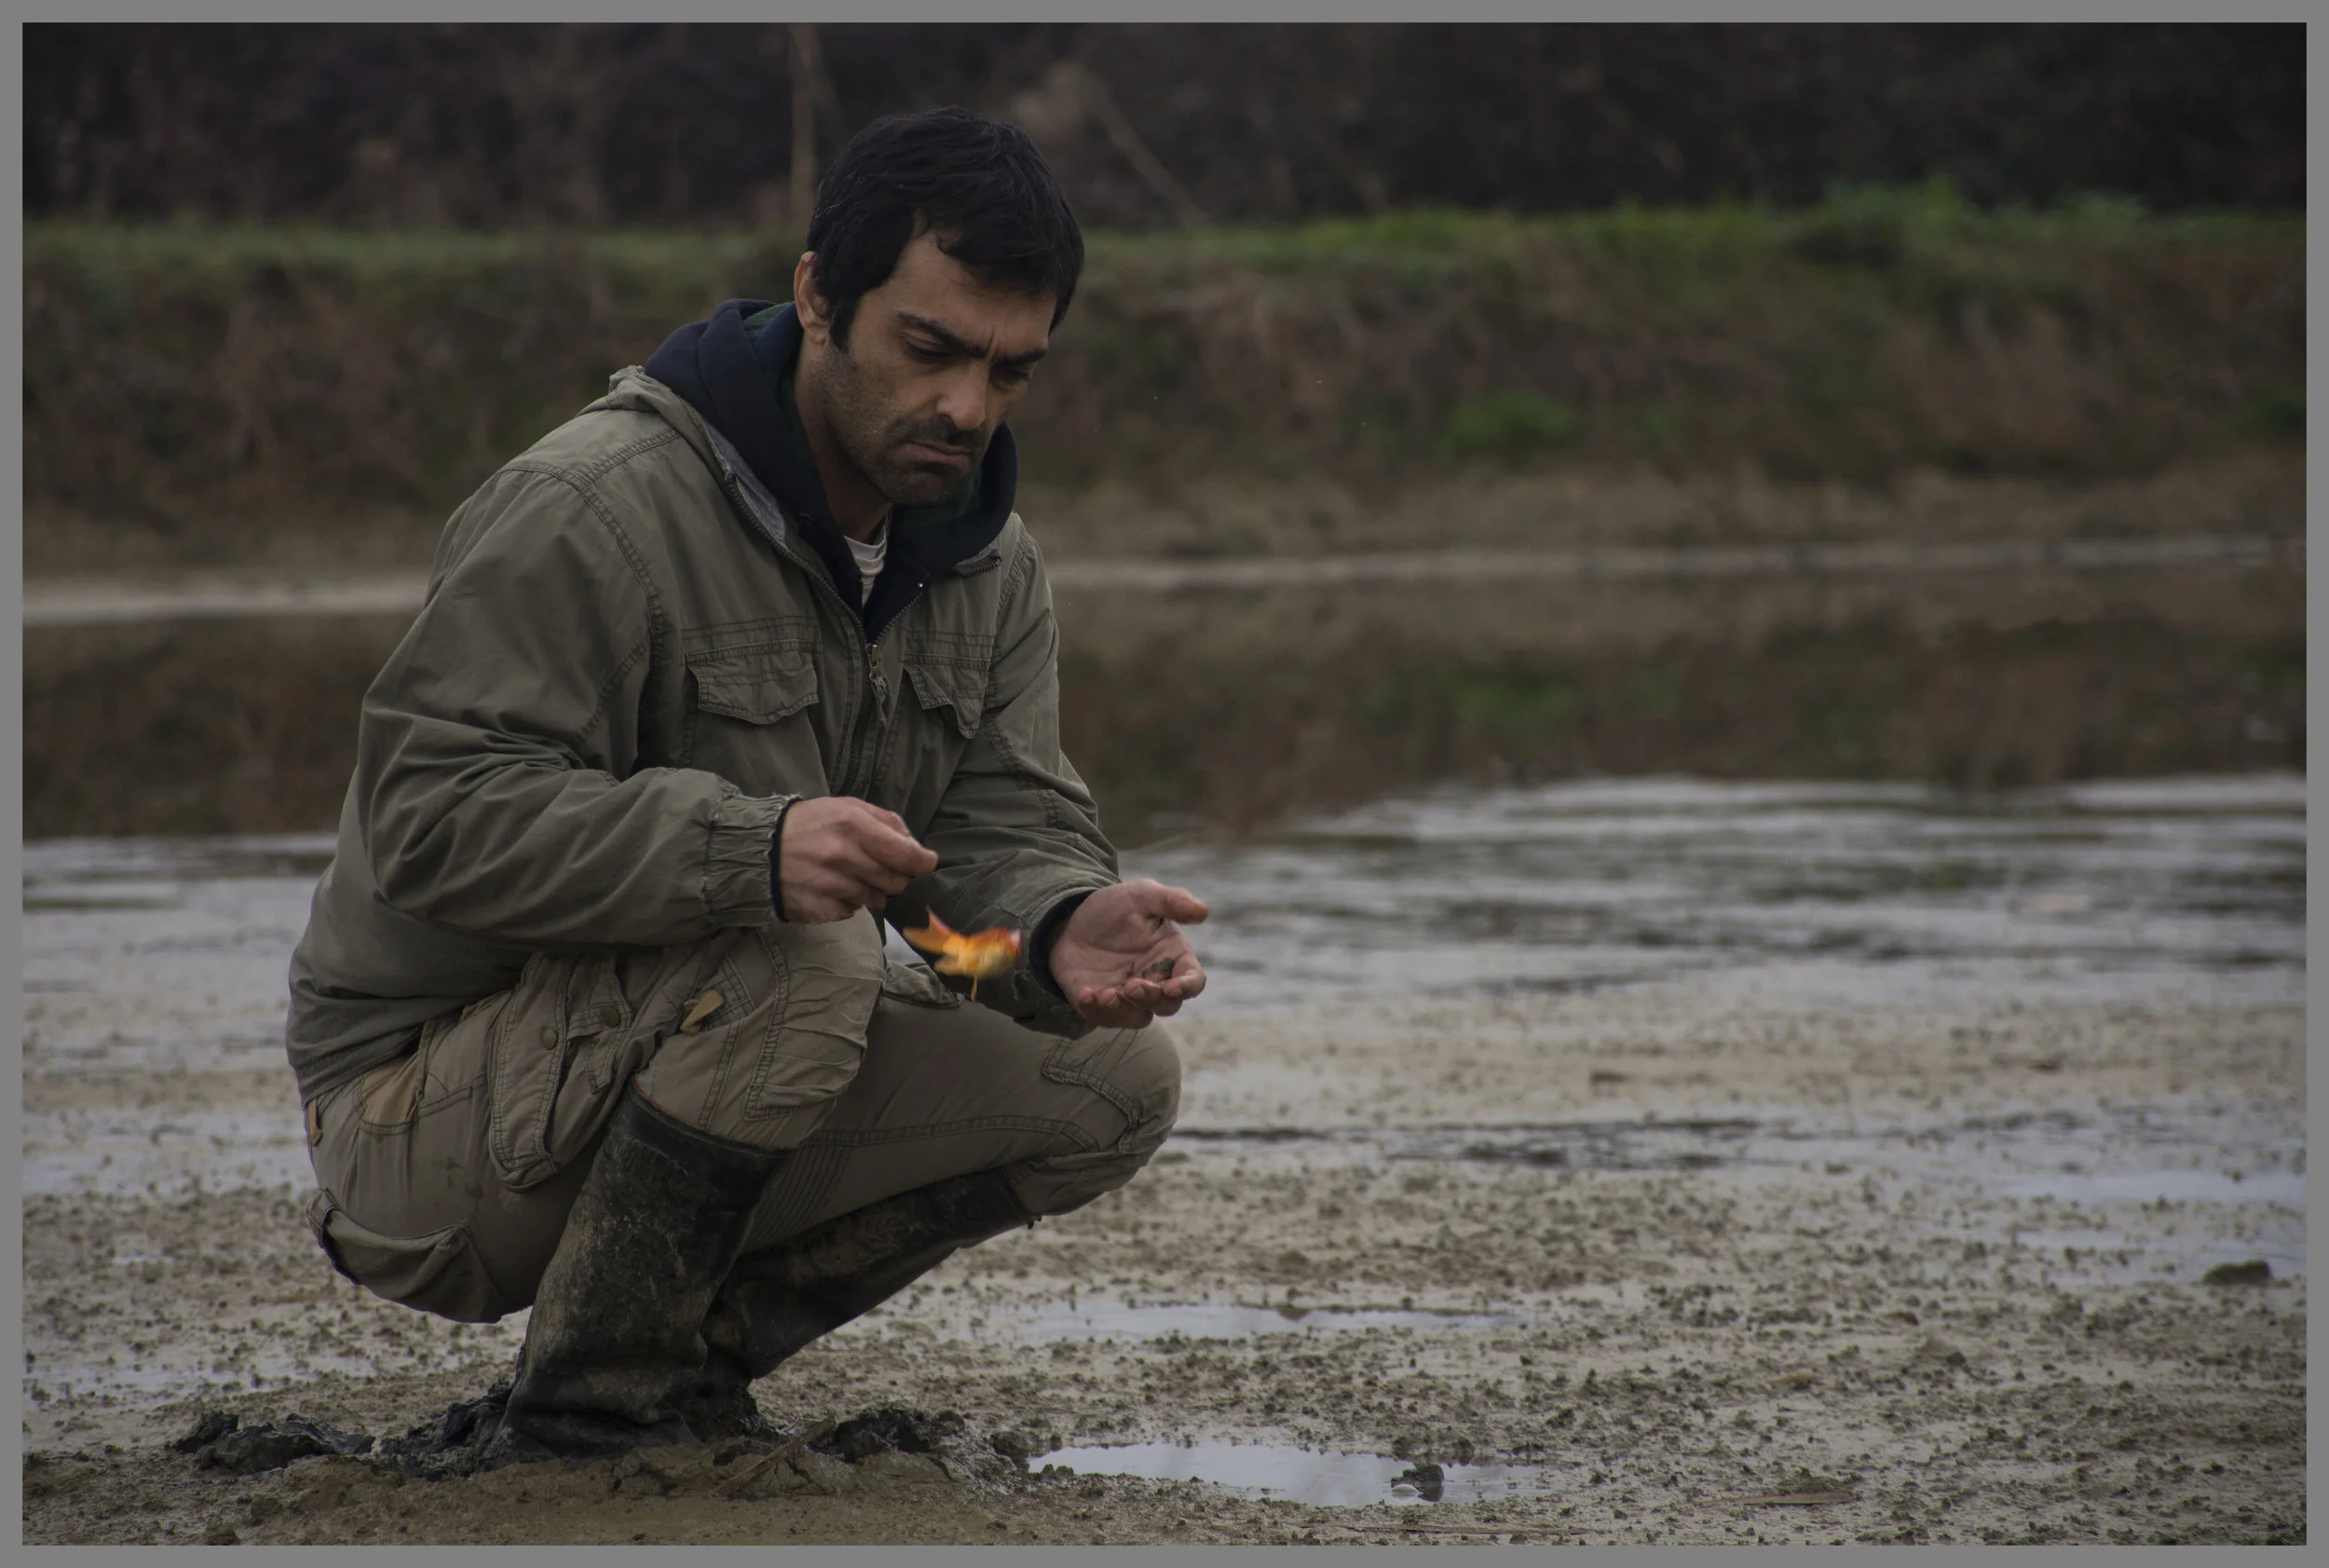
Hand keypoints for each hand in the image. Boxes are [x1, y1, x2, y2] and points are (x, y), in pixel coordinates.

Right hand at [779, 797, 938, 923]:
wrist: (759, 848)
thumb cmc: (811, 824)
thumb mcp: (848, 807)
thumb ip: (887, 822)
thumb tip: (917, 848)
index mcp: (853, 826)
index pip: (906, 855)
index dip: (922, 862)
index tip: (925, 862)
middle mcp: (842, 856)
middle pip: (896, 881)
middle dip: (895, 876)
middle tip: (877, 866)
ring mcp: (829, 886)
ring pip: (876, 900)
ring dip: (870, 890)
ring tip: (848, 874)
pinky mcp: (818, 909)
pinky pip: (851, 912)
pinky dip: (848, 903)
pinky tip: (831, 887)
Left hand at [1049, 879, 1208, 1028]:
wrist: (1074, 918)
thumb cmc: (1117, 907)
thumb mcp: (1143, 895)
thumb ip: (1172, 901)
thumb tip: (1202, 911)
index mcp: (1173, 957)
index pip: (1193, 980)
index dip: (1187, 987)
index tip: (1171, 987)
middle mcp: (1155, 981)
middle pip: (1167, 1005)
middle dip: (1152, 999)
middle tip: (1131, 985)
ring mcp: (1128, 997)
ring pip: (1138, 1018)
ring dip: (1125, 1011)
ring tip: (1106, 994)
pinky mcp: (1101, 1004)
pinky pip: (1104, 1017)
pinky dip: (1095, 1010)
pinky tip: (1086, 993)